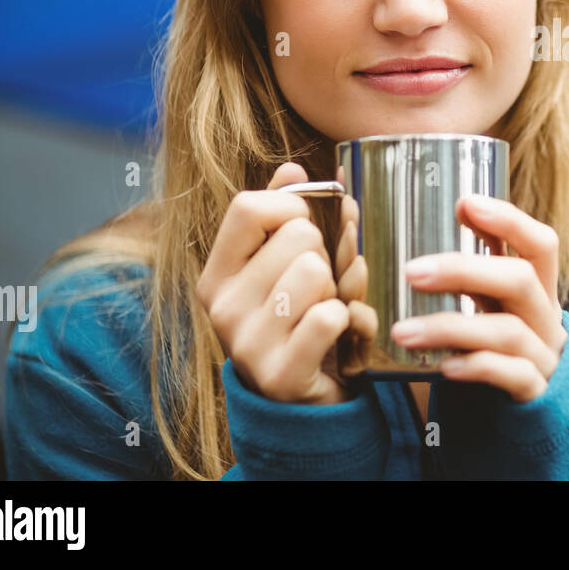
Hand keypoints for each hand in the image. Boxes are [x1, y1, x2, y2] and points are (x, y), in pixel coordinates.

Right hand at [196, 162, 376, 403]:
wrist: (306, 403)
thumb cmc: (298, 320)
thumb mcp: (283, 266)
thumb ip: (284, 215)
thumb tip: (292, 166)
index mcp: (216, 275)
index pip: (249, 207)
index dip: (293, 205)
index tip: (306, 226)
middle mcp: (222, 307)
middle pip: (298, 236)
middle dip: (325, 254)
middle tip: (321, 285)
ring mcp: (247, 343)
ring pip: (316, 272)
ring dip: (338, 289)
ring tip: (328, 309)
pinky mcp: (281, 373)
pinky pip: (332, 316)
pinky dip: (352, 321)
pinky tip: (343, 335)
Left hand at [390, 195, 568, 401]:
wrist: (520, 416)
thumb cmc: (497, 349)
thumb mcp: (493, 306)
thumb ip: (477, 271)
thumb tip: (449, 214)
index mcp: (538, 289)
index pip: (540, 244)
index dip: (509, 220)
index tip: (465, 202)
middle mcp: (546, 318)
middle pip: (519, 280)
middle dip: (464, 270)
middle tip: (412, 271)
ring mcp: (543, 356)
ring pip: (508, 332)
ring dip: (451, 327)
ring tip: (402, 332)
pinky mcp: (535, 394)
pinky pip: (512, 376)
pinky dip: (478, 366)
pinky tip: (445, 367)